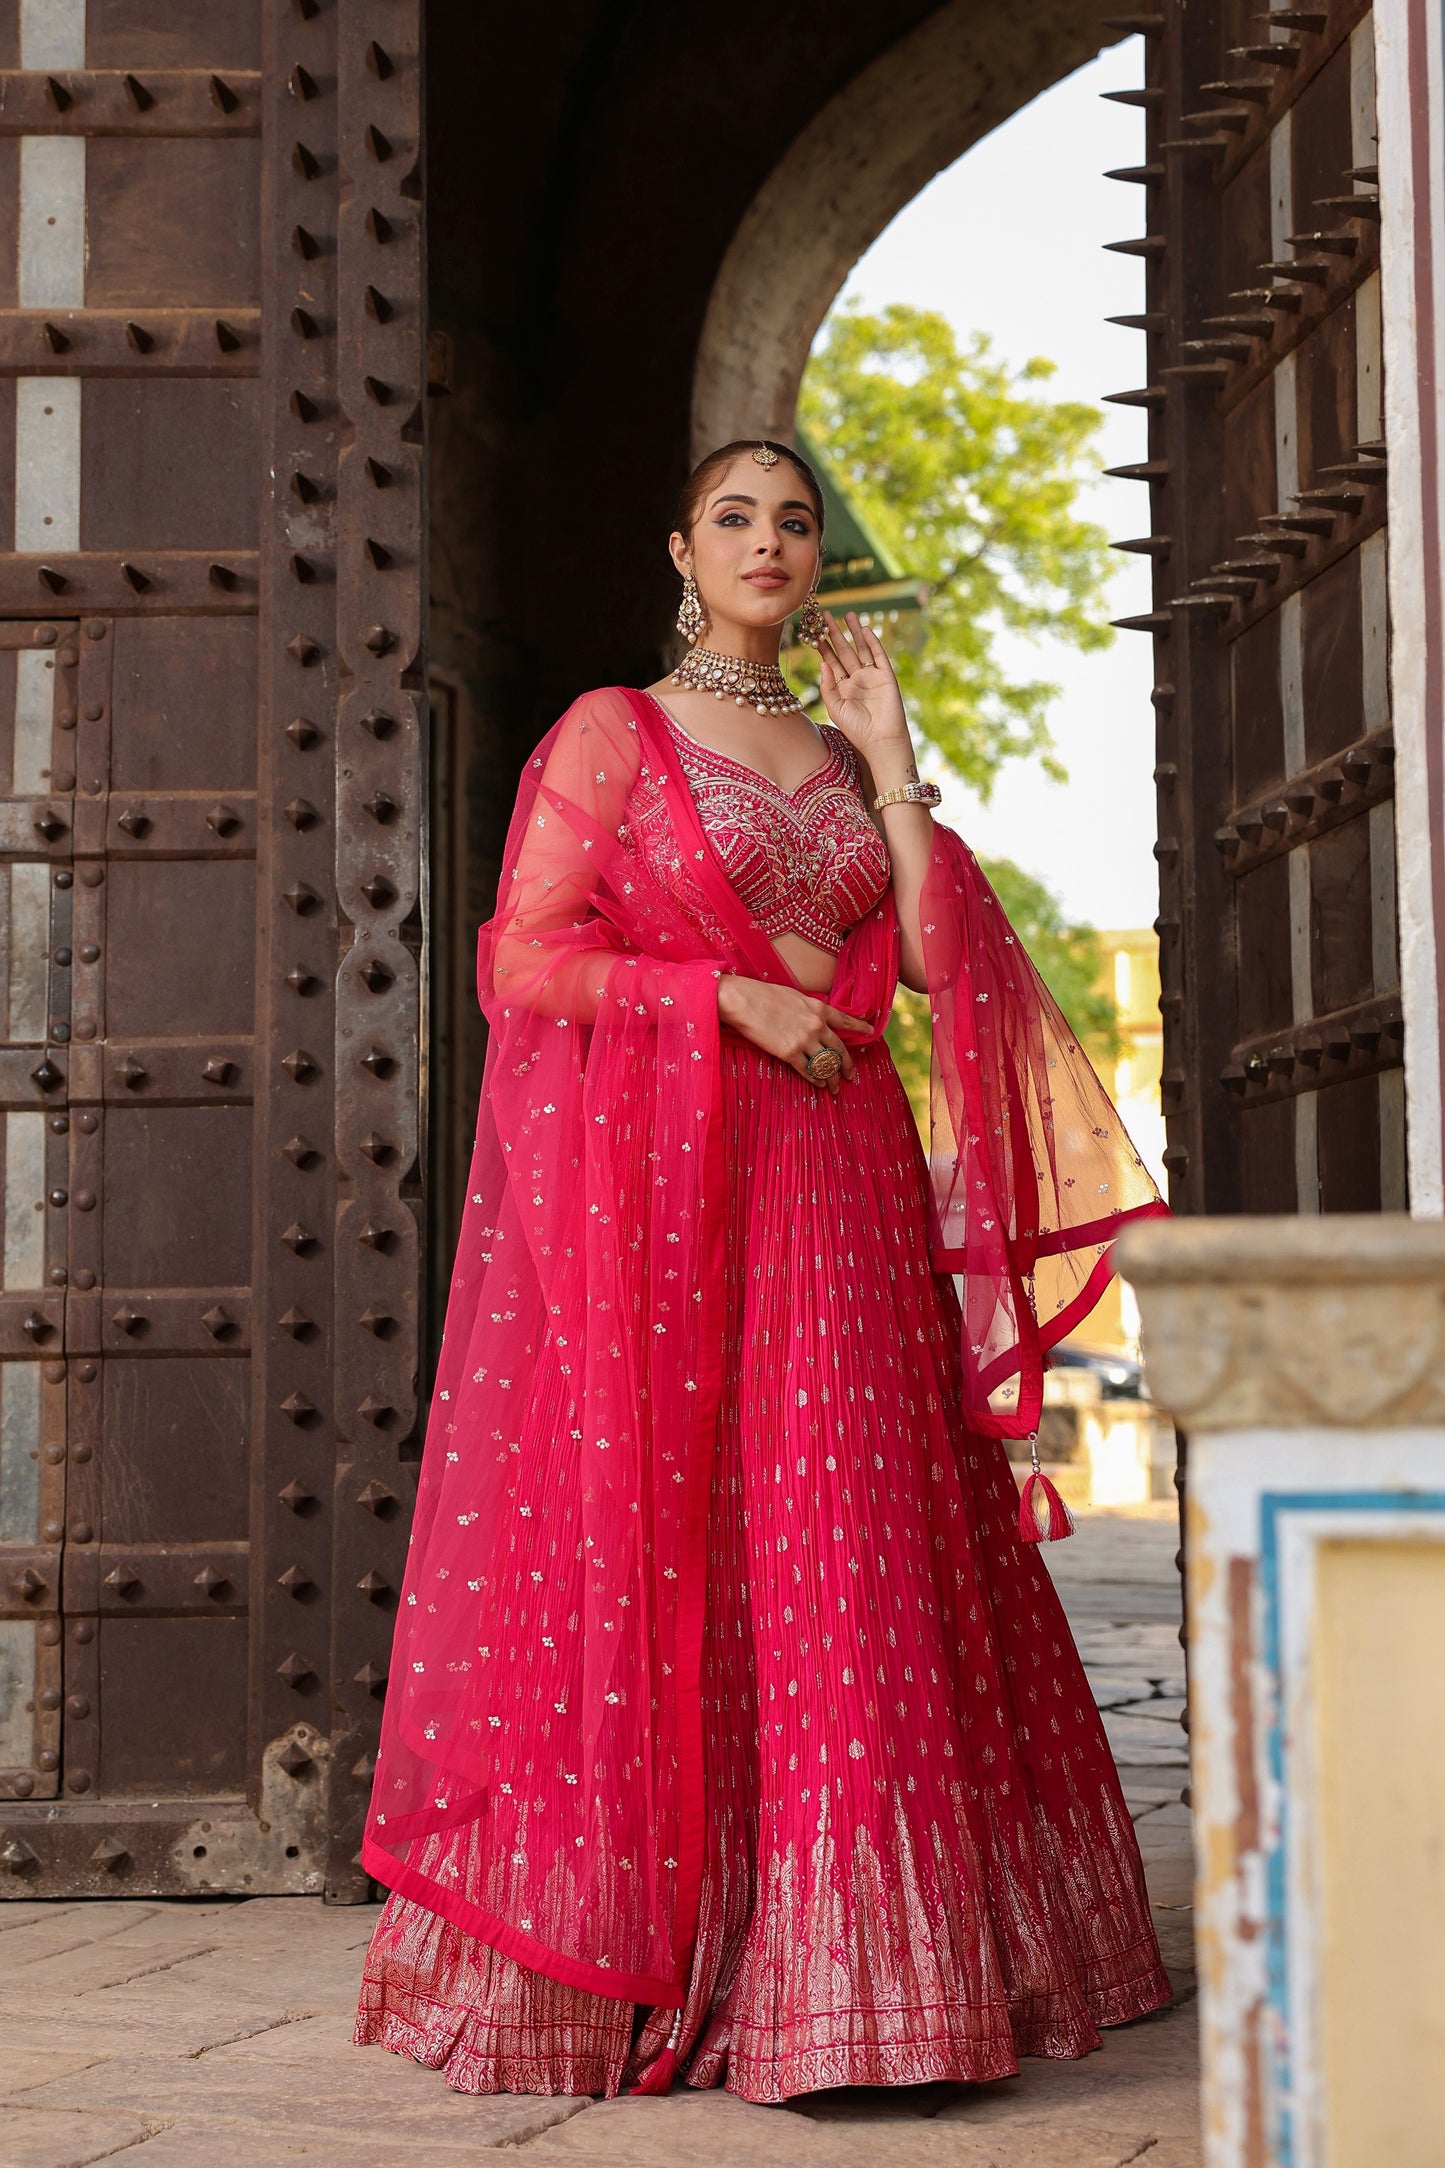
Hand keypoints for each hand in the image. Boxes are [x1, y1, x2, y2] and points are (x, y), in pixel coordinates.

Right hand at [716, 976, 870, 1094]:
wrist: (742, 1000)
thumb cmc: (762, 994)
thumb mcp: (793, 995)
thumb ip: (808, 1008)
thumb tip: (813, 1018)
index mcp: (818, 1007)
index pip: (846, 1020)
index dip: (860, 1027)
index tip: (871, 1032)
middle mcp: (816, 1025)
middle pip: (839, 1049)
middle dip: (847, 1064)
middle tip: (851, 1075)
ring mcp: (804, 1040)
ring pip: (826, 1064)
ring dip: (833, 1078)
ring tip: (836, 1087)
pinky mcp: (789, 1053)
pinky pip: (809, 1071)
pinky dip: (816, 1080)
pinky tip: (820, 1085)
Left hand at [816, 610, 908, 760]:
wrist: (881, 740)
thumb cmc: (857, 729)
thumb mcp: (836, 708)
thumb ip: (828, 686)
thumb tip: (823, 664)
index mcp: (842, 687)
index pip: (830, 661)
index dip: (822, 646)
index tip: (812, 630)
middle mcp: (856, 678)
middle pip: (843, 650)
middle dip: (834, 633)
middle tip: (825, 615)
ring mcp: (872, 676)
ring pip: (861, 649)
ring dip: (854, 632)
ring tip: (847, 614)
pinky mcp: (886, 676)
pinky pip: (879, 655)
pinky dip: (872, 642)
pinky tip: (865, 629)